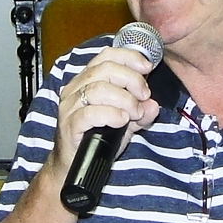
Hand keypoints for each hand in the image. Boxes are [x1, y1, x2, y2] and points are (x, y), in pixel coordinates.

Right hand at [54, 46, 160, 173]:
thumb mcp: (125, 122)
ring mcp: (70, 106)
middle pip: (105, 69)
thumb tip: (153, 105)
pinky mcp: (69, 124)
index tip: (147, 67)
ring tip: (134, 113)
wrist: (74, 166)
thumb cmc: (96, 138)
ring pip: (98, 89)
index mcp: (87, 80)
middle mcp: (76, 88)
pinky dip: (111, 114)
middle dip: (131, 80)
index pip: (107, 56)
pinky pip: (90, 113)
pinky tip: (122, 120)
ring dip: (124, 99)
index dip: (129, 57)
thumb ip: (140, 112)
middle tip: (144, 96)